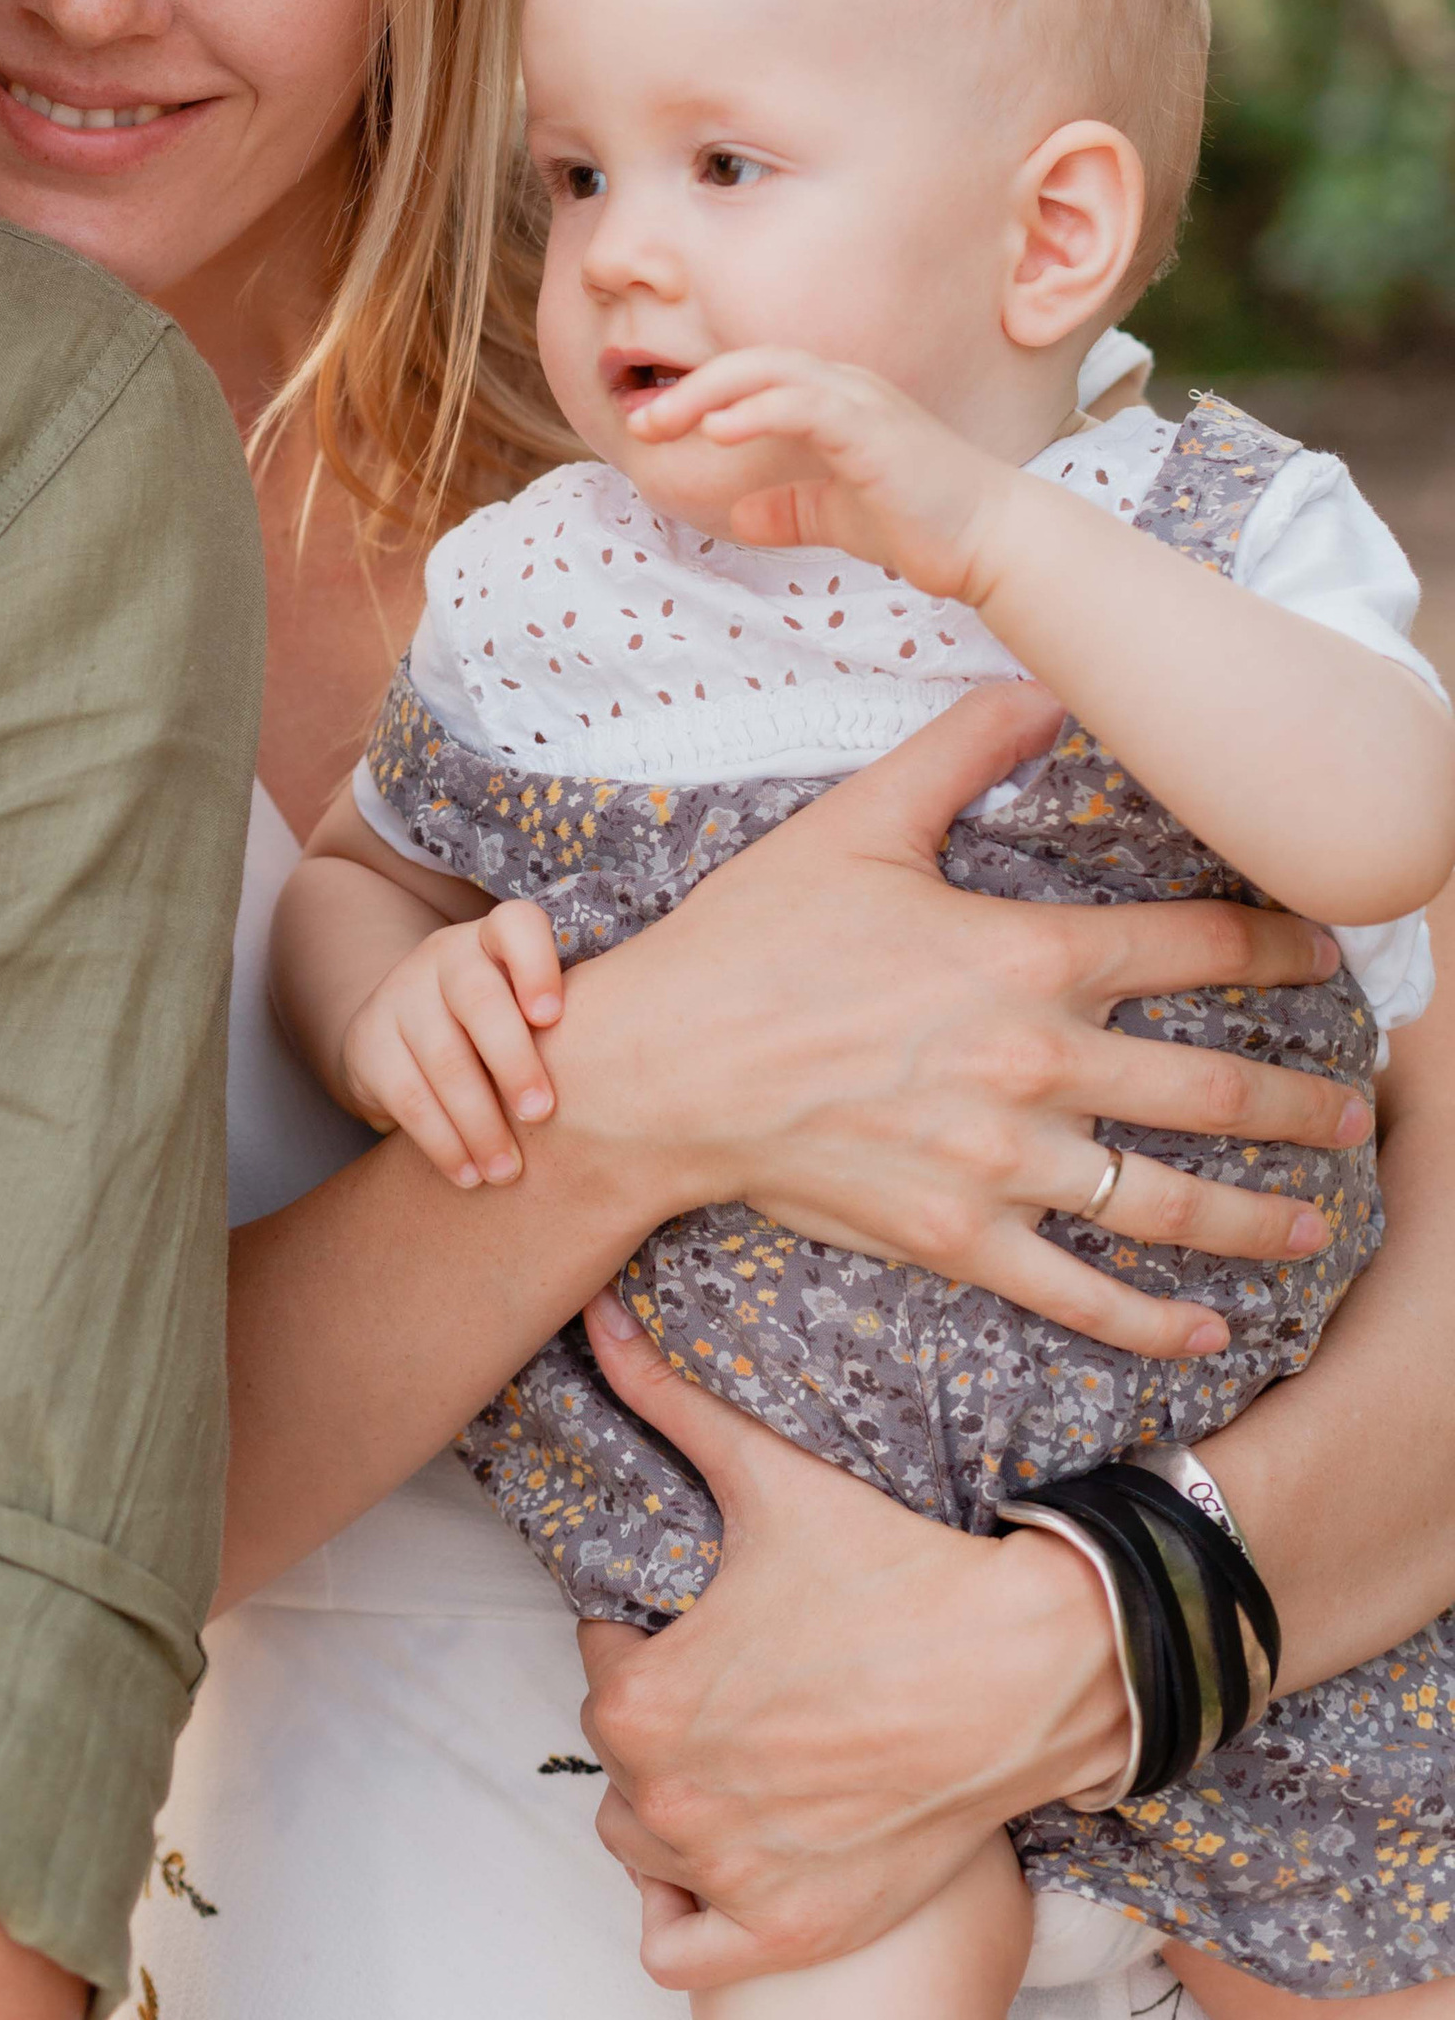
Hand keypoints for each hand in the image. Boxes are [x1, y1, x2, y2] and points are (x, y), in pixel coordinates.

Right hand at [338, 903, 564, 1187]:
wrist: (401, 1038)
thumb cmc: (499, 1031)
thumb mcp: (526, 1010)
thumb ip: (568, 1027)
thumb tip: (637, 1077)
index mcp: (493, 940)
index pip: (514, 925)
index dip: (535, 966)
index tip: (553, 1017)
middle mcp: (443, 957)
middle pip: (477, 997)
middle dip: (513, 1060)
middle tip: (542, 1114)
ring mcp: (400, 996)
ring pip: (442, 1057)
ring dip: (479, 1121)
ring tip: (509, 1171)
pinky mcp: (368, 1043)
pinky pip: (407, 1096)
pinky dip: (442, 1142)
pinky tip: (468, 1175)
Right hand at [535, 683, 1365, 1359]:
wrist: (660, 1070)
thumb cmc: (750, 940)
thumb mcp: (855, 823)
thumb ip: (959, 750)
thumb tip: (1039, 685)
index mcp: (1025, 955)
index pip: (1193, 951)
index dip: (1276, 952)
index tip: (1328, 957)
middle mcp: (1036, 1065)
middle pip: (1215, 1090)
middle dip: (1306, 1099)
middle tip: (1360, 1105)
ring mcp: (1004, 1165)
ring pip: (1171, 1201)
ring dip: (1263, 1215)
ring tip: (1321, 1219)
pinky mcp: (959, 1238)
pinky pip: (1080, 1294)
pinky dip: (1154, 1324)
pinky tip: (1208, 1334)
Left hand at [572, 1300, 1123, 1982]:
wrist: (1031, 1668)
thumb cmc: (898, 1572)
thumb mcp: (769, 1478)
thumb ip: (667, 1400)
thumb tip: (596, 1315)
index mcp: (644, 1699)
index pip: (603, 1666)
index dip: (654, 1635)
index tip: (716, 1621)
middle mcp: (671, 1801)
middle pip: (622, 1759)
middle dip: (669, 1718)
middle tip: (749, 1683)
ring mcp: (731, 1877)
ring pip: (643, 1845)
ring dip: (675, 1808)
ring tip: (749, 1756)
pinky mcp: (790, 1933)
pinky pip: (677, 1948)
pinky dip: (688, 1913)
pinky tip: (733, 1853)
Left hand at [625, 347, 1010, 598]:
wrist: (990, 541)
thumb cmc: (921, 522)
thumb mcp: (836, 517)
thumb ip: (792, 510)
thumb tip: (740, 517)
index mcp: (836, 401)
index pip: (755, 379)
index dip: (699, 394)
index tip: (650, 424)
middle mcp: (847, 388)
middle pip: (752, 362)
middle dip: (689, 386)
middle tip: (639, 419)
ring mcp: (862, 403)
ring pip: (772, 371)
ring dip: (708, 392)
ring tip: (661, 421)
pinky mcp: (874, 429)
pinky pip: (804, 403)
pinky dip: (756, 409)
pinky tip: (718, 430)